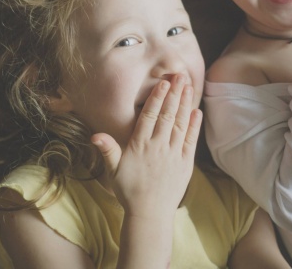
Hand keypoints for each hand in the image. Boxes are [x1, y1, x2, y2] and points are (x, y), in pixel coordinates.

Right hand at [91, 75, 201, 219]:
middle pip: (168, 115)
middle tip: (180, 76)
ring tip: (189, 87)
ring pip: (180, 123)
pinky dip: (194, 125)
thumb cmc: (129, 190)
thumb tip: (94, 134)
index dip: (157, 98)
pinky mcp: (185, 163)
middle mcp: (158, 146)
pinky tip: (197, 111)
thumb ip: (107, 149)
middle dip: (174, 94)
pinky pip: (191, 140)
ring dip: (185, 104)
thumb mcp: (113, 170)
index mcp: (140, 145)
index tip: (163, 83)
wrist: (150, 214)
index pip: (150, 116)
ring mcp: (173, 154)